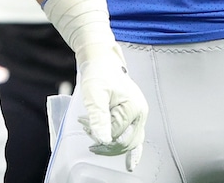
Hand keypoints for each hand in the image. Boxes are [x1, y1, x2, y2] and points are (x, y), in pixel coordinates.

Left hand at [42, 0, 146, 170]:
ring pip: (127, 142)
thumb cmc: (97, 73)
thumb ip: (99, 117)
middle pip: (124, 142)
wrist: (100, 59)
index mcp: (133, 108)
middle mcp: (140, 113)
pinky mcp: (133, 116)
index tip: (83, 122)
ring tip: (92, 137)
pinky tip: (129, 165)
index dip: (98, 133)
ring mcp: (138, 115)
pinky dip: (132, 152)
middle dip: (104, 141)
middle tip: (86, 131)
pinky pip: (135, 138)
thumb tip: (104, 141)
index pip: (116, 134)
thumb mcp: (93, 94)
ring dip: (109, 143)